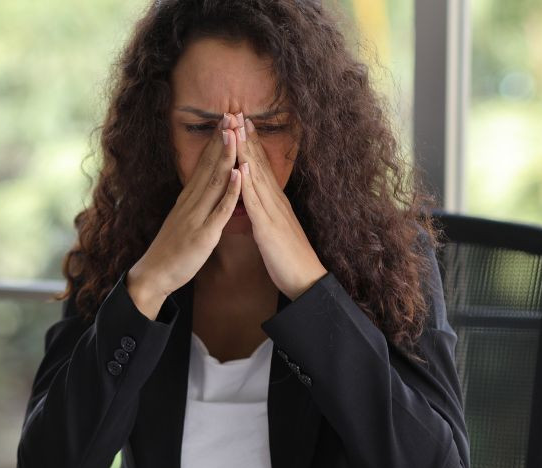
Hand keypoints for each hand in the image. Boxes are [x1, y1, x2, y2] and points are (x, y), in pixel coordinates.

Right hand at [128, 114, 242, 318]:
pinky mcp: (203, 234)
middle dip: (221, 141)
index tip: (225, 121)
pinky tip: (239, 174)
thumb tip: (205, 191)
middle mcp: (191, 202)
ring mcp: (197, 216)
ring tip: (235, 134)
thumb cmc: (171, 250)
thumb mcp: (183, 221)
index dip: (214, 142)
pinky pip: (219, 210)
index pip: (203, 164)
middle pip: (209, 166)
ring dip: (226, 157)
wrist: (154, 274)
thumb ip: (195, 205)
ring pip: (215, 182)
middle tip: (231, 114)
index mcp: (187, 199)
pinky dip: (230, 191)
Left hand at [237, 117, 326, 299]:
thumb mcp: (274, 230)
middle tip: (236, 113)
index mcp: (275, 202)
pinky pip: (256, 203)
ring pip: (256, 177)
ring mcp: (273, 212)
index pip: (261, 167)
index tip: (241, 123)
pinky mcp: (268, 227)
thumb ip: (264, 214)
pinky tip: (242, 167)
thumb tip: (255, 204)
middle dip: (246, 138)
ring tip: (236, 129)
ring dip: (246, 152)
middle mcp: (275, 201)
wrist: (305, 280)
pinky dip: (248, 184)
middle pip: (259, 164)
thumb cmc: (289, 258)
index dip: (251, 144)